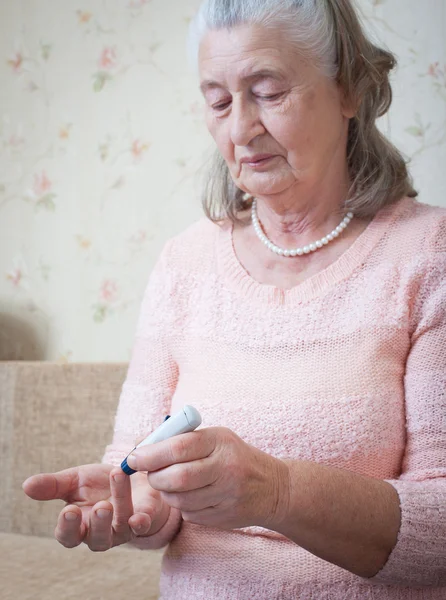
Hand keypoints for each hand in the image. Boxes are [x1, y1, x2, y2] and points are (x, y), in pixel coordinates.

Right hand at [22, 464, 170, 550]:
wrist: (133, 476)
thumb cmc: (100, 483)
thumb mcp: (75, 480)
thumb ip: (53, 485)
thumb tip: (26, 485)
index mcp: (79, 524)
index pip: (68, 535)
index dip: (68, 526)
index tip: (69, 510)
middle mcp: (100, 532)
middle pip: (95, 539)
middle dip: (97, 523)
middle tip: (101, 505)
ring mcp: (122, 529)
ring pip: (119, 528)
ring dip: (121, 506)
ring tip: (117, 479)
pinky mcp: (143, 521)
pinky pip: (142, 527)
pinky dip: (141, 523)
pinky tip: (139, 516)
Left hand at [125, 427, 289, 529]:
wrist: (272, 487)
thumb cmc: (233, 456)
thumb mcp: (215, 438)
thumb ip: (182, 440)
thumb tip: (141, 448)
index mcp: (220, 441)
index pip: (179, 447)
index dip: (151, 454)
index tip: (133, 458)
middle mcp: (226, 468)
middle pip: (177, 477)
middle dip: (155, 477)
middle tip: (149, 474)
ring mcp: (227, 495)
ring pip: (180, 500)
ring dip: (167, 493)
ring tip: (171, 483)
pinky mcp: (224, 517)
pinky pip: (190, 514)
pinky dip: (182, 506)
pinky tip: (192, 496)